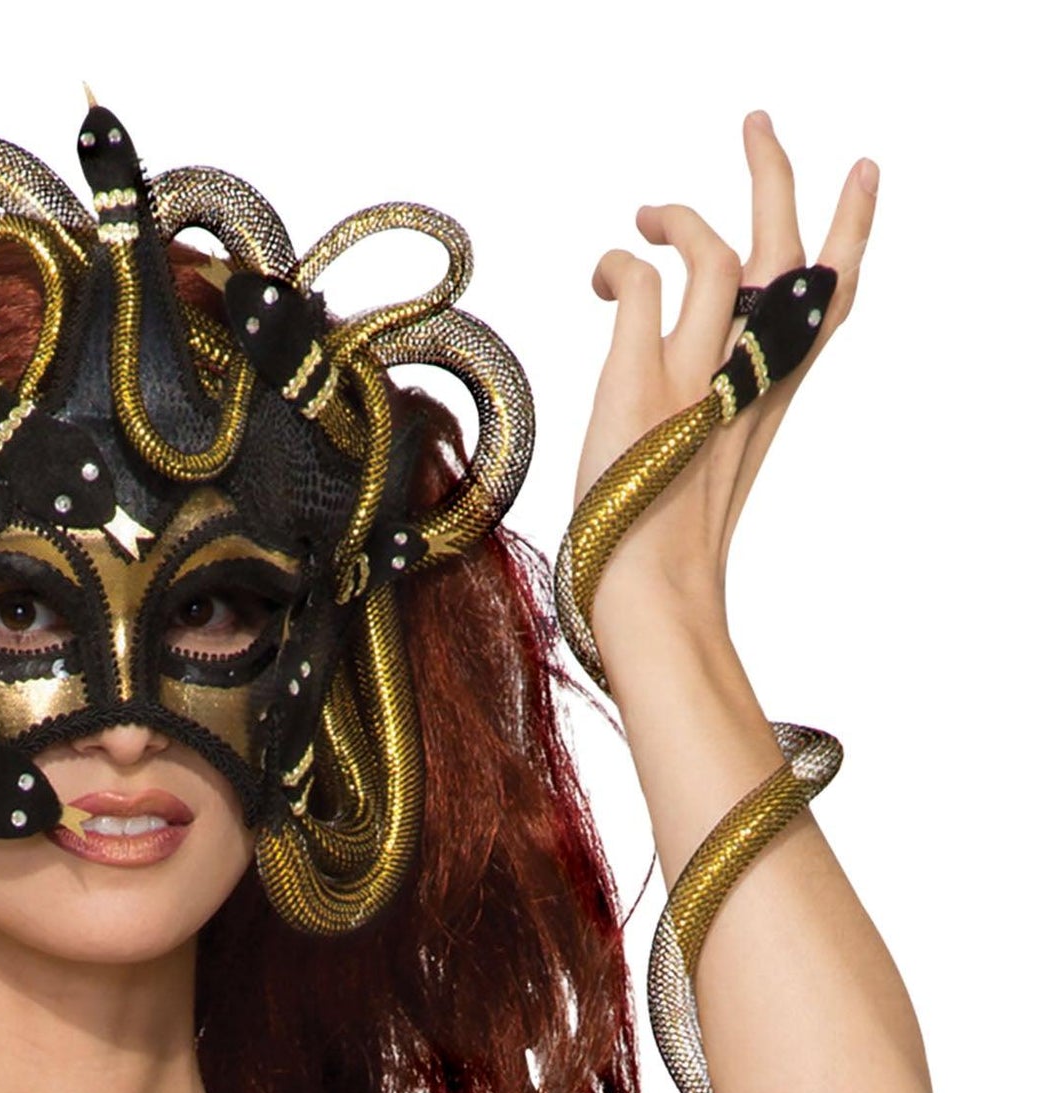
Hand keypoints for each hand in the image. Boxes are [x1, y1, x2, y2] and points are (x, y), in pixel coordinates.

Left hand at [576, 112, 877, 638]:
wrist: (651, 601)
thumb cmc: (662, 550)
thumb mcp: (700, 470)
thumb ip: (705, 420)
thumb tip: (672, 402)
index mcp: (771, 398)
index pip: (828, 301)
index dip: (849, 234)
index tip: (858, 177)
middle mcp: (745, 379)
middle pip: (786, 256)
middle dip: (775, 177)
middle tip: (756, 123)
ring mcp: (694, 378)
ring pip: (717, 254)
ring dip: (682, 212)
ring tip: (649, 212)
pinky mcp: (637, 384)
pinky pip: (639, 286)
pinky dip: (619, 265)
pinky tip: (602, 275)